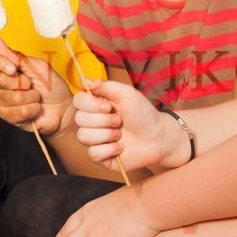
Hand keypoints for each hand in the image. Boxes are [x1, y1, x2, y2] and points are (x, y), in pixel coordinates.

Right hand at [0, 38, 73, 134]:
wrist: (63, 108)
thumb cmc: (52, 87)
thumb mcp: (39, 67)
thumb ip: (17, 57)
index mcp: (7, 67)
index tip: (14, 68)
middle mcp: (1, 83)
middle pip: (0, 79)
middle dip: (23, 83)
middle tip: (32, 85)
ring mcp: (2, 100)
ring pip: (12, 97)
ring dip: (31, 98)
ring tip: (36, 98)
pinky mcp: (7, 116)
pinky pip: (17, 112)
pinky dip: (32, 110)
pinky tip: (35, 109)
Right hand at [73, 81, 187, 169]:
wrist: (158, 137)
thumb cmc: (143, 114)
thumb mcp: (127, 93)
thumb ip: (106, 85)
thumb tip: (84, 80)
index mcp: (96, 105)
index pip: (77, 101)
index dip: (89, 104)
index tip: (108, 107)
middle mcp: (92, 122)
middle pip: (79, 119)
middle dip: (103, 120)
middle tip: (119, 121)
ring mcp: (94, 139)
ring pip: (84, 136)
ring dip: (106, 135)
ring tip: (120, 134)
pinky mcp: (99, 156)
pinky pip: (93, 153)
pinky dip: (110, 150)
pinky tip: (121, 147)